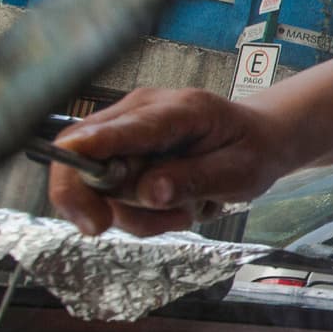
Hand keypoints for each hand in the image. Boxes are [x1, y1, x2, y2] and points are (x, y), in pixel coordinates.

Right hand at [48, 87, 294, 236]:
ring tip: (187, 211)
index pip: (118, 131)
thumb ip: (196, 179)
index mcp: (176, 109)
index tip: (76, 195)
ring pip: (94, 185)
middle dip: (109, 204)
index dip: (86, 160)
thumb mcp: (240, 171)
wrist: (256, 139)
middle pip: (82, 157)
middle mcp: (139, 112)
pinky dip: (137, 212)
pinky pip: (106, 193)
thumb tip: (150, 193)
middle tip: (162, 222)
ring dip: (138, 214)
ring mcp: (124, 130)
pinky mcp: (119, 152)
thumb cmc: (251, 150)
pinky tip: (174, 207)